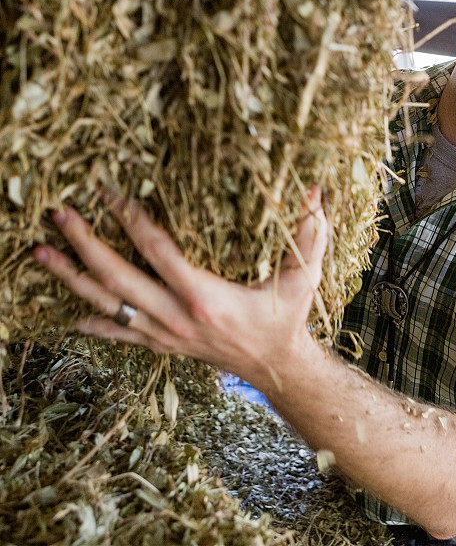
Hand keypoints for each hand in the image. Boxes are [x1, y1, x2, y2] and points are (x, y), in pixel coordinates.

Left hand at [34, 187, 327, 380]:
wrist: (275, 366)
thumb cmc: (287, 316)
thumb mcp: (306, 275)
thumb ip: (311, 232)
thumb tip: (315, 189)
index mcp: (206, 297)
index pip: (157, 252)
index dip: (131, 220)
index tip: (110, 195)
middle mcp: (176, 317)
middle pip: (117, 277)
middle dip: (84, 243)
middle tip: (59, 215)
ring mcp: (164, 334)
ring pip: (105, 305)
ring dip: (71, 278)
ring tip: (41, 252)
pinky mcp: (161, 345)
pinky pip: (117, 333)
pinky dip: (91, 320)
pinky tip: (68, 310)